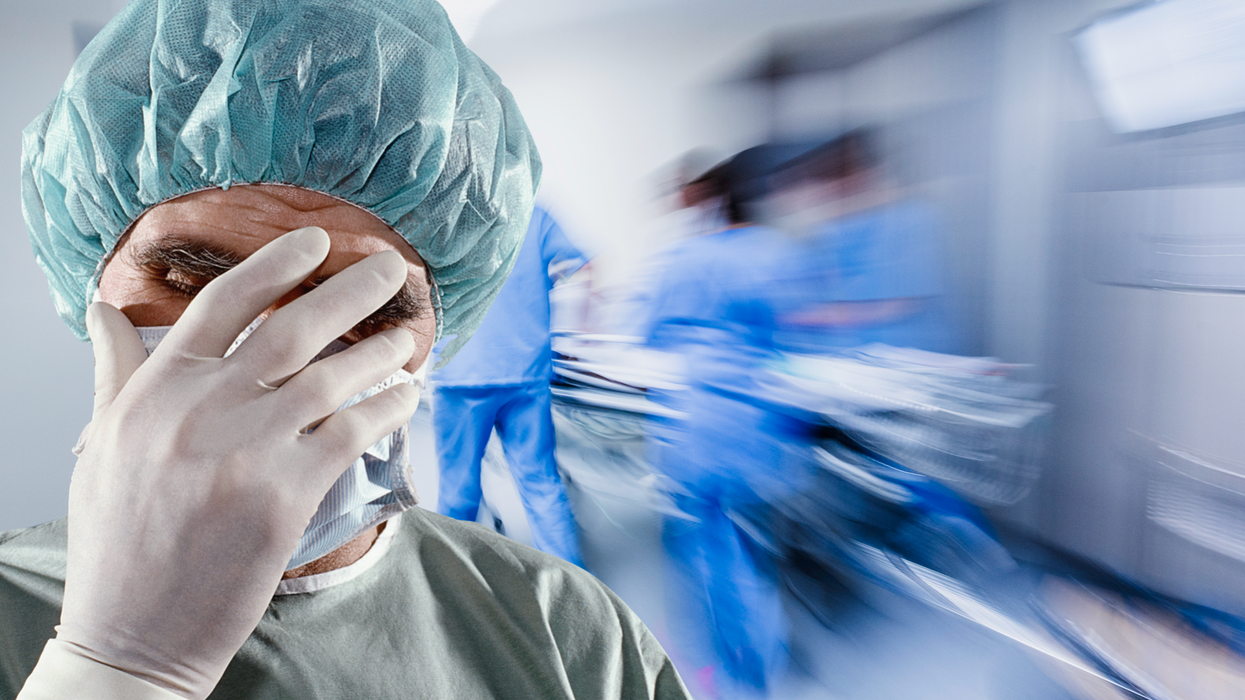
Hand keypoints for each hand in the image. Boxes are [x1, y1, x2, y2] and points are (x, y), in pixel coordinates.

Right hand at [59, 227, 420, 698]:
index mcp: (157, 391)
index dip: (275, 264)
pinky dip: (387, 409)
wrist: (136, 628)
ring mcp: (247, 450)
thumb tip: (103, 311)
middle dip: (352, 290)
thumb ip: (118, 373)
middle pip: (292, 328)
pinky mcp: (285, 494)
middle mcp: (203, 409)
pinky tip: (407, 396)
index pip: (223, 304)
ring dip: (382, 351)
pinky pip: (352, 434)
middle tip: (395, 268)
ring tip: (413, 335)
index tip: (316, 240)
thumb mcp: (106, 444)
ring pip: (332, 377)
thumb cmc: (121, 539)